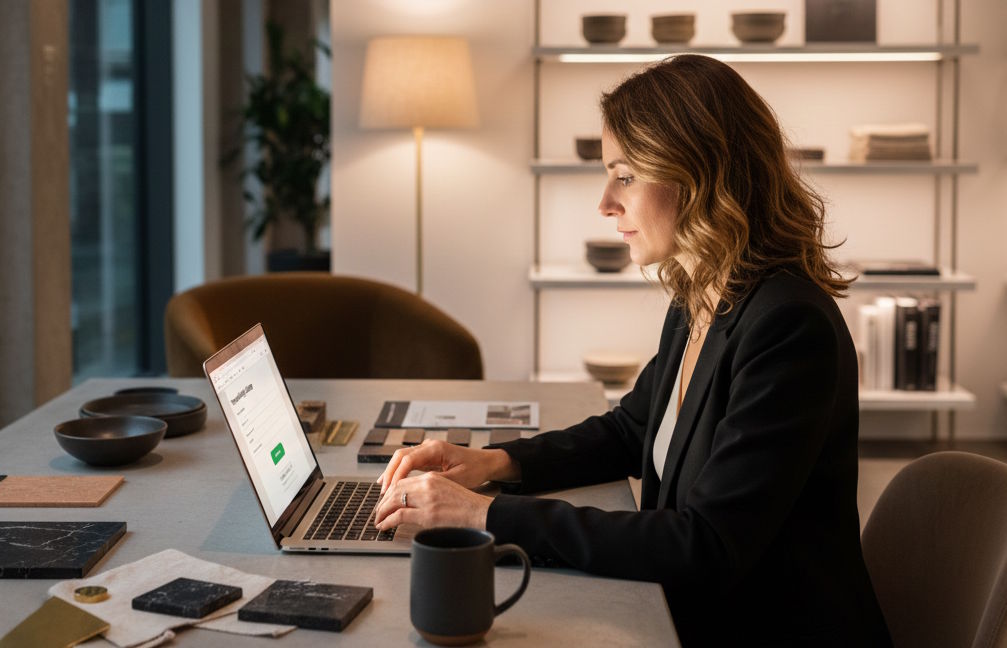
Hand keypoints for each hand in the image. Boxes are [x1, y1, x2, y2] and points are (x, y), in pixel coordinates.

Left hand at [374, 471, 492, 530]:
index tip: (385, 501)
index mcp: (432, 477)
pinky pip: (400, 516)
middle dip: (383, 502)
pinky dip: (388, 521)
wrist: (482, 512)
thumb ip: (429, 492)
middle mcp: (428, 484)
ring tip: (379, 520)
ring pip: (394, 501)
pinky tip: (384, 526)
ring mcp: (427, 499)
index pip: (403, 481)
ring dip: (382, 511)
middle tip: (378, 512)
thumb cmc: (467, 505)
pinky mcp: (428, 514)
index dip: (390, 492)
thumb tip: (412, 503)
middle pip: (395, 489)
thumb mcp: (446, 490)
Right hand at [376, 439, 517, 494]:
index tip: (390, 490)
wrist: (486, 462)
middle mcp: (429, 446)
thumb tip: (416, 490)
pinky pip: (408, 462)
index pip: (408, 459)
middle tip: (383, 492)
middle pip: (400, 456)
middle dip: (389, 473)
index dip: (396, 475)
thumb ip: (436, 482)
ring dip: (392, 472)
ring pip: (402, 458)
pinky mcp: (428, 456)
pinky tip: (391, 482)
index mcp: (436, 449)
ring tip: (383, 489)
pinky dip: (398, 472)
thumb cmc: (475, 469)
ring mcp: (427, 450)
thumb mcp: (457, 479)